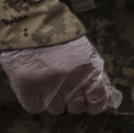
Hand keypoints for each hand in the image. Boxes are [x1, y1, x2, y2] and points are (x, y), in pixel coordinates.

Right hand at [0, 36, 118, 115]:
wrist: (32, 23)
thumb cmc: (62, 39)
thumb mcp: (85, 53)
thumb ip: (94, 75)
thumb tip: (104, 98)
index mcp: (88, 71)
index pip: (97, 102)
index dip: (92, 103)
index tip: (87, 101)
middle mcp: (71, 82)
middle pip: (75, 108)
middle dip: (71, 99)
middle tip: (62, 84)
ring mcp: (49, 87)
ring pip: (55, 109)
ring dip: (52, 99)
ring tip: (47, 81)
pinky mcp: (28, 90)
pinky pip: (35, 107)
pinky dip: (35, 100)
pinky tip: (35, 85)